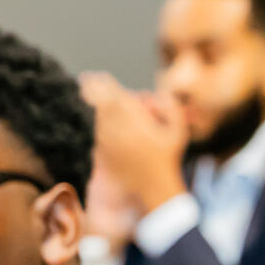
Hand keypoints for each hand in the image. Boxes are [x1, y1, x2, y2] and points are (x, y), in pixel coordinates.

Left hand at [78, 72, 189, 241]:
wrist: (155, 189)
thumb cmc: (169, 159)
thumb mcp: (178, 134)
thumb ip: (171, 109)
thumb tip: (162, 91)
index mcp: (138, 125)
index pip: (117, 99)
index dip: (106, 85)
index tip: (99, 75)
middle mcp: (121, 133)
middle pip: (103, 106)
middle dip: (95, 91)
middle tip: (86, 79)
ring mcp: (111, 145)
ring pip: (100, 120)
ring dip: (100, 109)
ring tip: (95, 99)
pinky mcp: (105, 156)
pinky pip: (100, 135)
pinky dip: (101, 125)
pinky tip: (105, 123)